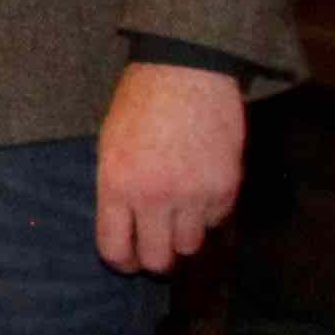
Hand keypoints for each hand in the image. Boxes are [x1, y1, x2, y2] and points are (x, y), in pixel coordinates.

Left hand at [98, 59, 248, 275]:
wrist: (185, 72)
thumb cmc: (139, 105)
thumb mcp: (108, 147)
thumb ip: (115, 189)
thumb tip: (122, 227)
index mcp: (117, 186)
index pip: (115, 249)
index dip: (121, 262)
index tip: (126, 261)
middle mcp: (155, 197)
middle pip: (158, 259)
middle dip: (155, 260)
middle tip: (155, 250)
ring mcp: (194, 194)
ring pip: (191, 246)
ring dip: (183, 238)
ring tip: (177, 220)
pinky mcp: (226, 186)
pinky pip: (217, 221)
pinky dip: (208, 215)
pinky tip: (199, 194)